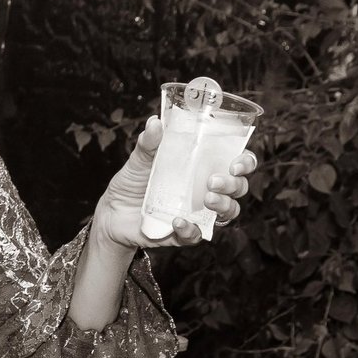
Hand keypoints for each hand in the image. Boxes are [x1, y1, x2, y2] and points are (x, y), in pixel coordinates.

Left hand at [92, 115, 256, 254]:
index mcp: (203, 167)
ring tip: (207, 198)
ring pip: (228, 212)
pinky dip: (191, 230)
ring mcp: (198, 213)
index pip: (237, 162)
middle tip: (214, 181)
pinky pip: (197, 235)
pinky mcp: (184, 232)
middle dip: (234, 184)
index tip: (236, 162)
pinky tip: (178, 222)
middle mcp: (207, 190)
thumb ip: (149, 144)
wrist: (112, 213)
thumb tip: (155, 122)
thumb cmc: (132, 182)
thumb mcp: (139, 161)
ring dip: (223, 206)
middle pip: (239, 187)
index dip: (245, 162)